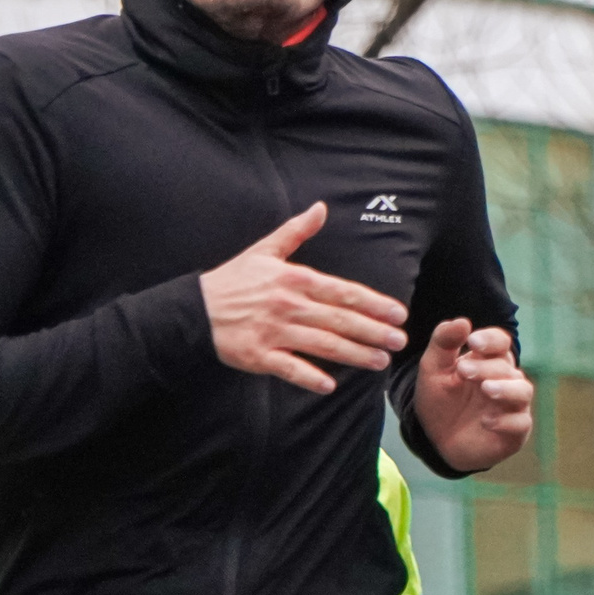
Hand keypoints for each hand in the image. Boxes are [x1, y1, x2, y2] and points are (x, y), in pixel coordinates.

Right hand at [200, 203, 407, 393]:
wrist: (194, 309)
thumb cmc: (232, 280)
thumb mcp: (264, 250)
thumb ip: (296, 230)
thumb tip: (321, 208)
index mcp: (294, 279)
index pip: (342, 292)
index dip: (373, 304)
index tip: (398, 313)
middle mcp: (288, 305)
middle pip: (340, 320)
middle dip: (373, 332)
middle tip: (399, 342)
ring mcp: (274, 332)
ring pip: (323, 345)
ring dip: (354, 355)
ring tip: (379, 362)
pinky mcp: (258, 355)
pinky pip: (289, 368)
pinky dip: (310, 378)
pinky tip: (330, 386)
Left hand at [411, 319, 533, 471]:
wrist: (438, 442)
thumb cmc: (440, 401)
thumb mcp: (433, 370)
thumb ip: (443, 343)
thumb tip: (462, 321)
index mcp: (488, 361)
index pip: (500, 342)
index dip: (490, 339)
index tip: (472, 342)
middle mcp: (506, 380)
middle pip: (507, 366)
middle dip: (486, 367)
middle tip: (463, 370)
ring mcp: (513, 406)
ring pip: (522, 391)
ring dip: (505, 388)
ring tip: (485, 389)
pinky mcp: (515, 432)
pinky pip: (520, 423)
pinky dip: (506, 421)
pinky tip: (486, 421)